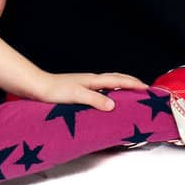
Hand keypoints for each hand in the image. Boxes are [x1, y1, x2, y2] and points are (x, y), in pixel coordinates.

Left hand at [32, 72, 150, 110]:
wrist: (36, 87)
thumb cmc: (53, 90)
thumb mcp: (76, 95)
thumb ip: (94, 99)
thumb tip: (113, 105)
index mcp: (93, 80)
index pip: (119, 80)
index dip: (134, 84)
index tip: (148, 88)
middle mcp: (91, 80)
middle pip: (116, 79)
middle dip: (131, 83)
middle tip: (144, 89)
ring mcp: (85, 84)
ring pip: (109, 84)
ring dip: (122, 87)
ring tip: (131, 95)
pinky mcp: (79, 91)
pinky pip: (101, 90)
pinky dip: (110, 93)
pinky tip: (108, 101)